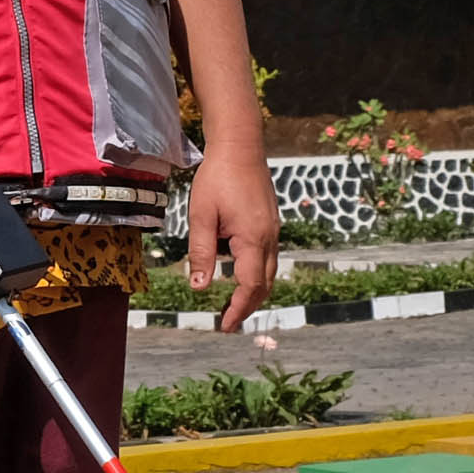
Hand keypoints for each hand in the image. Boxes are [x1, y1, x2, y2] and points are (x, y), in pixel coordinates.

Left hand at [188, 139, 282, 333]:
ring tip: (232, 303)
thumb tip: (200, 287)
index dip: (239, 309)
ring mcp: (273, 230)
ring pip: (269, 271)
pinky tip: (237, 271)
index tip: (225, 327)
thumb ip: (202, 252)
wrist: (240, 146)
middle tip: (227, 322)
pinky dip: (255, 272)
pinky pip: (267, 256)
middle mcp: (269, 238)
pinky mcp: (270, 222)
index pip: (250, 286)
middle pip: (265, 284)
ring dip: (253, 291)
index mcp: (253, 238)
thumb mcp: (202, 215)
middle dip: (248, 306)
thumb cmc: (218, 177)